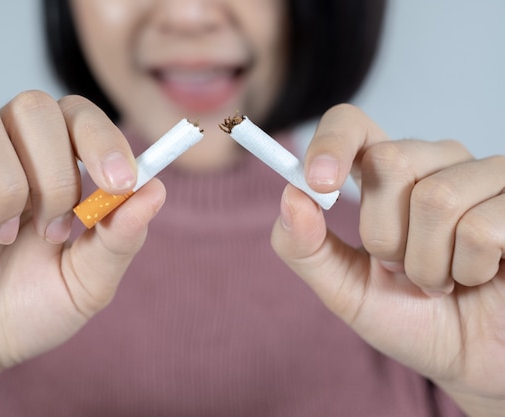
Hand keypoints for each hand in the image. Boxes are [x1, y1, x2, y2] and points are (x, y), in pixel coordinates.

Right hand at [0, 92, 164, 415]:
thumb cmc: (21, 315)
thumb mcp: (83, 287)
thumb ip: (118, 240)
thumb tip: (156, 190)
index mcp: (46, 171)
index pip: (76, 116)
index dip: (102, 138)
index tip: (120, 181)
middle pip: (31, 107)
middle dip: (55, 170)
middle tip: (52, 228)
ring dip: (1, 179)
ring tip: (0, 233)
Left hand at [271, 104, 504, 416]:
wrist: (469, 361)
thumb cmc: (409, 319)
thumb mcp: (344, 290)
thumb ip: (305, 248)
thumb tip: (290, 196)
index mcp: (384, 176)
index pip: (351, 125)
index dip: (331, 143)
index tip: (318, 182)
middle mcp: (434, 163)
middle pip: (389, 162)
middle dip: (384, 235)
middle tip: (401, 268)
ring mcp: (485, 178)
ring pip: (437, 198)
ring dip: (428, 263)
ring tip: (441, 281)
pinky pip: (481, 227)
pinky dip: (468, 270)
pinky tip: (478, 277)